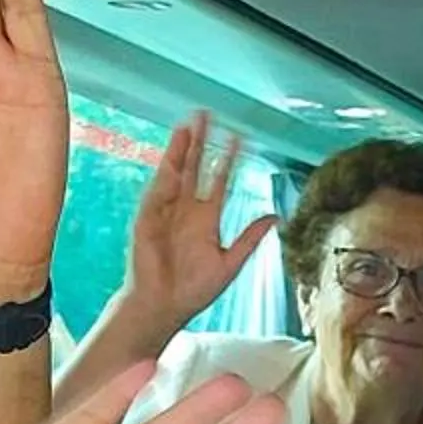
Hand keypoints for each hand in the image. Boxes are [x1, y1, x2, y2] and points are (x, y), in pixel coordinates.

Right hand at [126, 115, 277, 330]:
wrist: (165, 308)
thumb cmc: (194, 290)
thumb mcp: (231, 263)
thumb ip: (250, 238)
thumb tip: (274, 217)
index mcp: (206, 219)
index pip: (219, 180)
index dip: (228, 160)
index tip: (238, 138)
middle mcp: (185, 210)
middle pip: (194, 168)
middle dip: (200, 143)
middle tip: (206, 115)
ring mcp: (165, 213)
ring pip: (174, 174)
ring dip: (180, 151)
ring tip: (187, 126)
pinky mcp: (147, 220)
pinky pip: (156, 194)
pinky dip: (163, 177)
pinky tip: (172, 159)